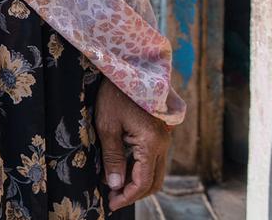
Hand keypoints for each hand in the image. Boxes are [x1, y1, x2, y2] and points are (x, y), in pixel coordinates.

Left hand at [94, 75, 170, 210]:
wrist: (131, 67)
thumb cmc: (115, 93)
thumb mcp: (107, 125)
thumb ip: (112, 157)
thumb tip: (114, 184)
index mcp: (152, 143)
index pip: (143, 181)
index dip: (127, 196)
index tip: (111, 203)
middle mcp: (163, 144)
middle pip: (154, 181)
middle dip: (134, 193)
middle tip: (113, 198)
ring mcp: (164, 139)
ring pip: (156, 172)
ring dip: (137, 182)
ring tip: (115, 186)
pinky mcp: (159, 134)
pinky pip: (153, 160)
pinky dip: (140, 170)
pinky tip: (122, 170)